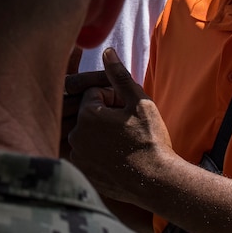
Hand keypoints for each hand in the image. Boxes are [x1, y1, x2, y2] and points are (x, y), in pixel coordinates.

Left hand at [67, 48, 176, 216]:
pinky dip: (99, 154)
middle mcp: (75, 136)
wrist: (156, 180)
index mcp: (86, 115)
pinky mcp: (82, 173)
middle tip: (128, 128)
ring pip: (87, 135)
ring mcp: (77, 157)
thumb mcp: (139, 102)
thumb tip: (107, 51)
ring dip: (101, 134)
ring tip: (124, 143)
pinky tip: (118, 159)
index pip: (94, 94)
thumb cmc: (150, 140)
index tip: (129, 112)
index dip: (114, 100)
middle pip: (88, 115)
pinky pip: (87, 155)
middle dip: (105, 116)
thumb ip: (119, 76)